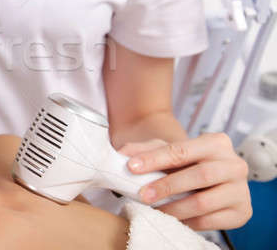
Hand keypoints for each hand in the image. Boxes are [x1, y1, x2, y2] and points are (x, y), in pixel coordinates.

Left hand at [118, 133, 251, 230]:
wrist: (209, 177)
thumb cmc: (186, 162)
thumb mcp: (166, 150)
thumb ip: (144, 150)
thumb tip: (122, 154)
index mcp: (218, 142)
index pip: (182, 150)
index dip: (155, 159)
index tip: (132, 167)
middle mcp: (235, 164)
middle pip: (200, 175)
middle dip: (167, 187)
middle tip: (142, 195)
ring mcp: (241, 189)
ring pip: (204, 201)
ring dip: (174, 208)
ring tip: (155, 210)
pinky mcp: (242, 212)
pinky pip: (212, 221)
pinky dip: (188, 222)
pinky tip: (173, 219)